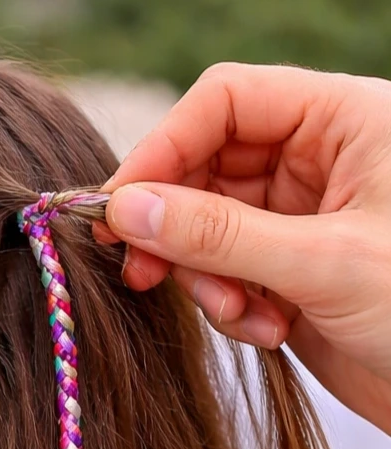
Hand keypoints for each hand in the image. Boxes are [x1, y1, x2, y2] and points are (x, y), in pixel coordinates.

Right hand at [93, 62, 390, 435]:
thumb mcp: (321, 265)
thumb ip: (217, 235)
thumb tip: (126, 210)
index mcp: (346, 121)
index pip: (226, 102)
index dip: (164, 148)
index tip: (118, 207)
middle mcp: (321, 159)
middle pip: (205, 166)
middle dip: (176, 227)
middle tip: (143, 273)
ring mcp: (302, 217)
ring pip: (207, 228)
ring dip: (206, 278)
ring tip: (240, 314)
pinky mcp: (289, 270)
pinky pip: (225, 273)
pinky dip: (230, 305)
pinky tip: (269, 331)